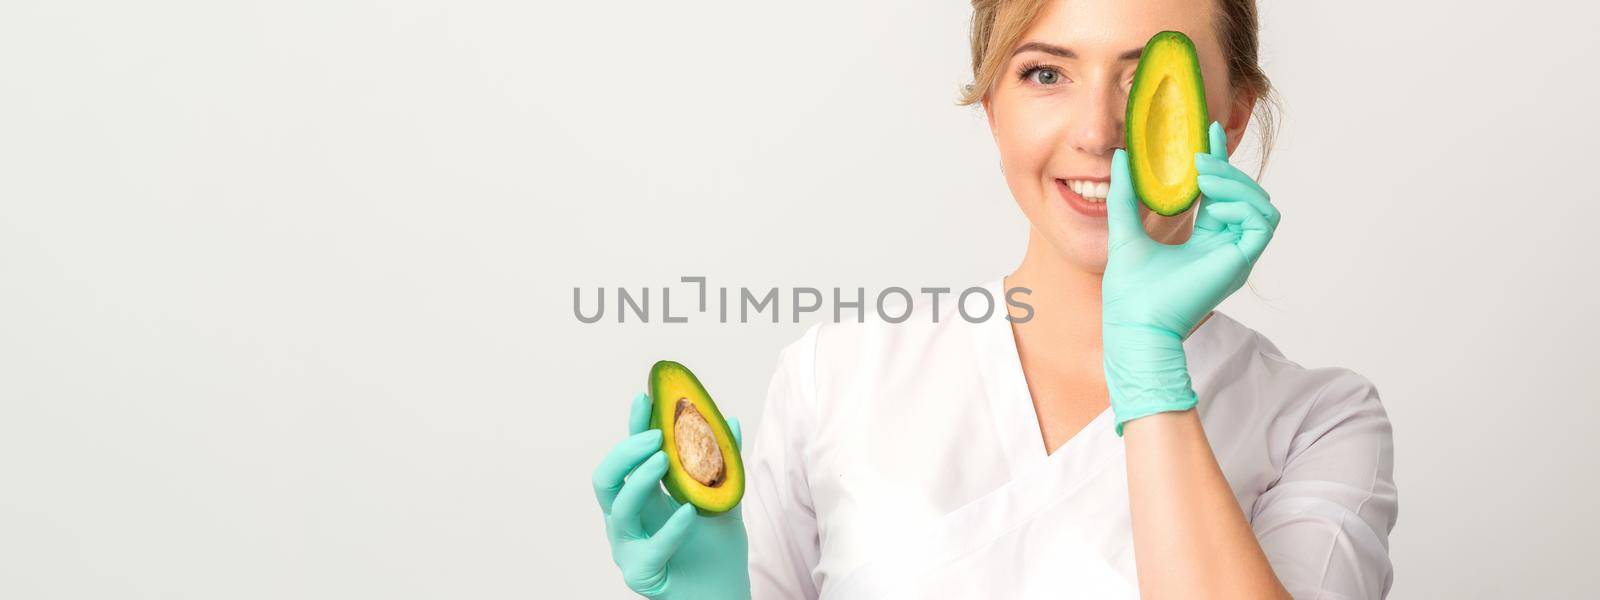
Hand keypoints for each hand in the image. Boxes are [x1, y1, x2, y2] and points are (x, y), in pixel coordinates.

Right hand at [592, 392, 750, 598]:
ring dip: (640, 480)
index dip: (632, 426)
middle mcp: (628, 520)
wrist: (724, 593)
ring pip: (618, 509)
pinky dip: (670, 528)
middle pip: (605, 479)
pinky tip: (690, 512)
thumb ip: (724, 463)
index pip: (630, 456)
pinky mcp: (641, 573)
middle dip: (625, 452)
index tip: (644, 397)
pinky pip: (650, 547)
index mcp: (643, 498)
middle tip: (655, 436)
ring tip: (666, 461)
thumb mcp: (724, 498)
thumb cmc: (717, 550)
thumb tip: (728, 420)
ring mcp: (629, 547)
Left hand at [1102, 121, 1281, 434]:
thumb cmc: (1129, 290)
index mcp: (1205, 240)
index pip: (1221, 193)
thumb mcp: (1125, 230)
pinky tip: (1212, 196)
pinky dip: (1242, 202)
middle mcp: (1226, 246)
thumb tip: (1119, 157)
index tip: (1210, 130)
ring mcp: (1236, 255)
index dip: (1219, 160)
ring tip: (1202, 174)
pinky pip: (1261, 221)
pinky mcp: (1242, 261)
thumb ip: (1125, 196)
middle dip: (1227, 169)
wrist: (1132, 322)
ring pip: (1260, 204)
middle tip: (1199, 154)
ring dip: (1235, 182)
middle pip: (1245, 195)